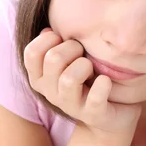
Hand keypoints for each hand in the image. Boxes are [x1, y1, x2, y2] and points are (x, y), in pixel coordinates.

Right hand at [24, 28, 140, 134]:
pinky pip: (95, 98)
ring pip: (69, 79)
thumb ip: (57, 44)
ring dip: (85, 66)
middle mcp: (50, 93)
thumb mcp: (70, 58)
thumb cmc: (88, 76)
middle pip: (54, 59)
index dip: (50, 39)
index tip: (64, 39)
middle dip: (73, 48)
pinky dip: (102, 85)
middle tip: (84, 52)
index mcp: (40, 78)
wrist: (113, 110)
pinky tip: (105, 80)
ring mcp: (70, 106)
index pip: (32, 53)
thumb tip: (48, 30)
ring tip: (93, 67)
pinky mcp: (93, 115)